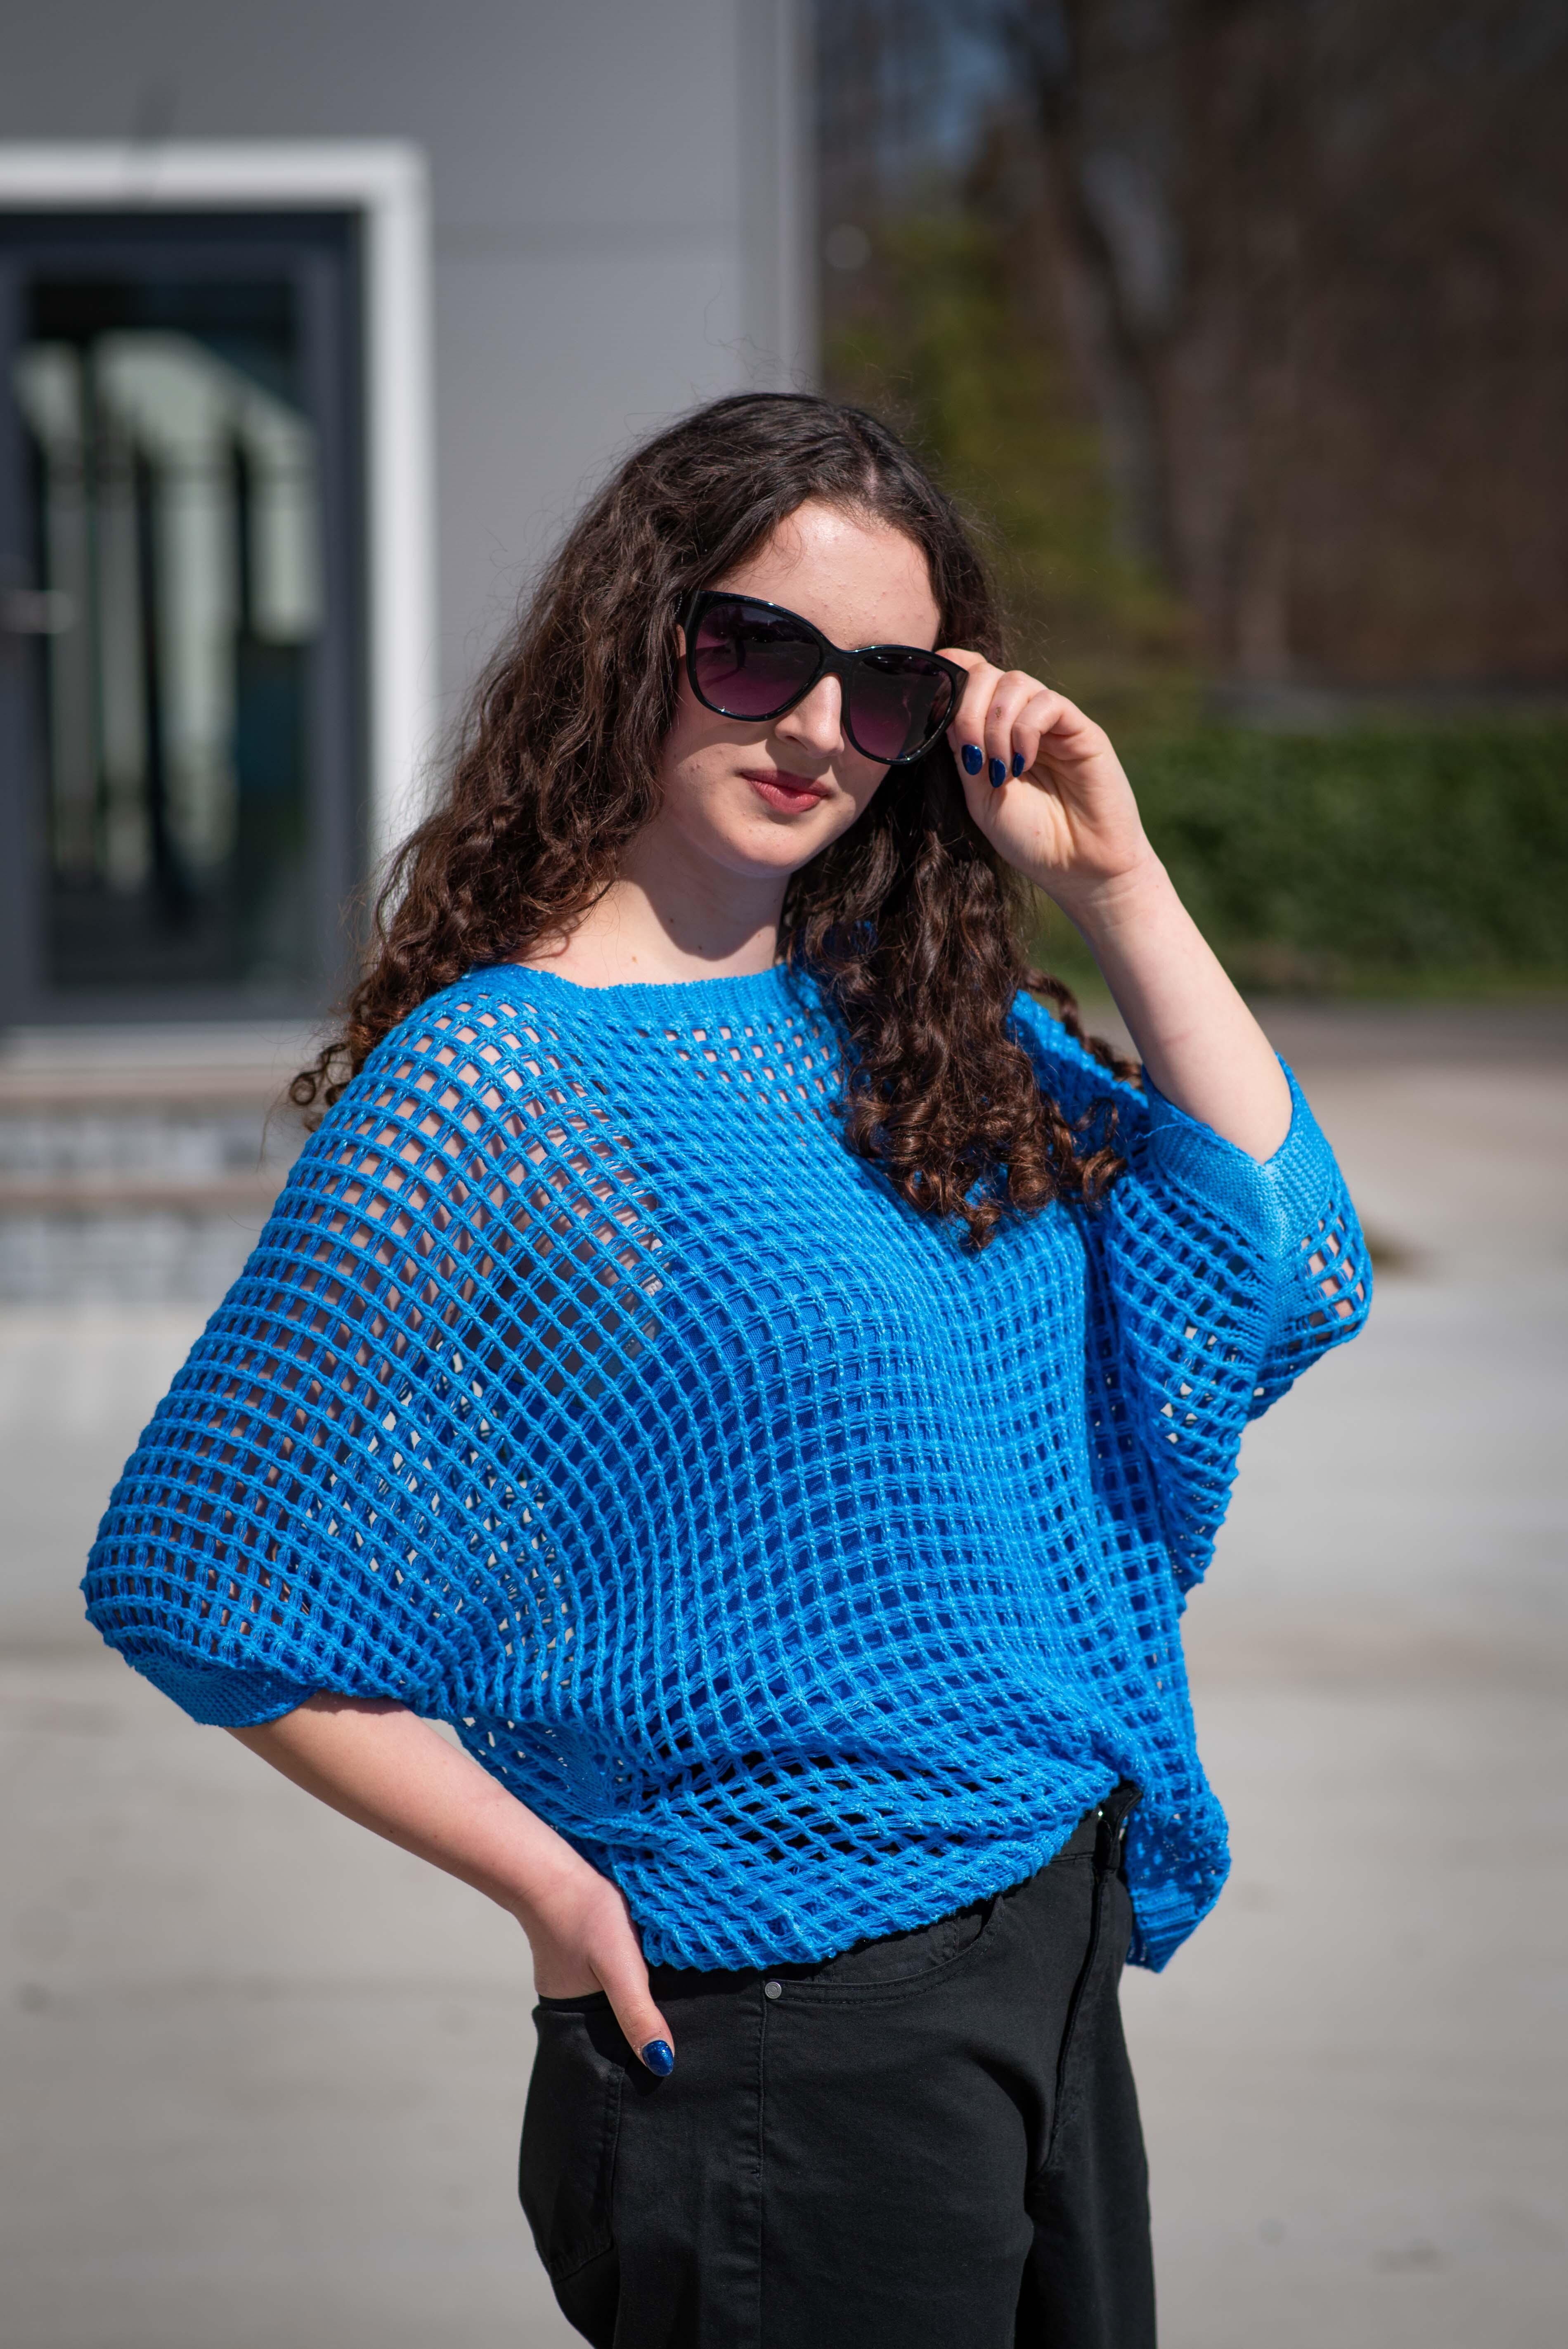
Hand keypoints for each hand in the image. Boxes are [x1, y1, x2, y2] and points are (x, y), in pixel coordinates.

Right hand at [517, 1848, 676, 2074]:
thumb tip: (662, 2063)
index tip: (672, 2039)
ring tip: (663, 1974)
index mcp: (574, 2014)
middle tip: (675, 2002)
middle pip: (612, 2016)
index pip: (614, 2043)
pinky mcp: (574, 1944)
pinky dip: (622, 1960)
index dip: (641, 2041)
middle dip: (639, 2013)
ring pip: (610, 1988)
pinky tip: (641, 1949)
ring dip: (632, 1982)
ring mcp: (568, 1969)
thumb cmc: (584, 1914)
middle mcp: (566, 1997)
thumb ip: (638, 2013)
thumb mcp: (620, 1968)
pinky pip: (605, 1963)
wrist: (552, 1865)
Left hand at [940, 651, 1155, 915]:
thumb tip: (944, 710)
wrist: (1078, 868)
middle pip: (987, 674)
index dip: (950, 672)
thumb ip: (963, 752)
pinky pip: (1047, 703)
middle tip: (972, 754)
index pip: (971, 678)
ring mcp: (1052, 722)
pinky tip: (1023, 763)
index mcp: (993, 732)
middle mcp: (1021, 720)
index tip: (930, 691)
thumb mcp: (980, 797)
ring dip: (996, 722)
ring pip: (1016, 682)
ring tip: (1001, 768)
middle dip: (968, 708)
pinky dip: (1025, 729)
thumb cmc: (1029, 839)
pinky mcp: (1080, 729)